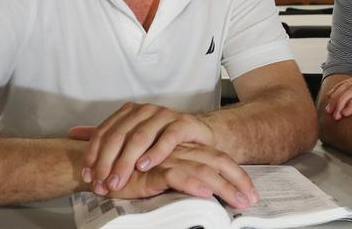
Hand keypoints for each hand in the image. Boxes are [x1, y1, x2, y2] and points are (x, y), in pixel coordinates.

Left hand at [69, 103, 215, 193]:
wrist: (197, 133)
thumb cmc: (161, 137)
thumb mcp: (132, 135)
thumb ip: (106, 135)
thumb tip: (72, 133)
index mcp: (130, 111)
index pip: (105, 132)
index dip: (94, 155)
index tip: (89, 176)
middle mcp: (145, 110)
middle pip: (120, 136)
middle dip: (108, 162)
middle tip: (103, 184)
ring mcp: (164, 114)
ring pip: (140, 137)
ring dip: (127, 161)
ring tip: (119, 180)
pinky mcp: (182, 123)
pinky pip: (167, 138)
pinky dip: (155, 152)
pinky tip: (145, 166)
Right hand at [110, 143, 258, 208]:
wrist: (100, 165)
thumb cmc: (132, 173)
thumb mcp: (163, 177)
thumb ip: (183, 180)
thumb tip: (208, 195)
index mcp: (186, 150)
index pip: (218, 159)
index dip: (237, 175)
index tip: (251, 193)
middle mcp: (181, 150)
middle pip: (217, 161)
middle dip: (238, 181)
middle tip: (251, 199)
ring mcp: (168, 157)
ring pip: (203, 168)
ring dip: (224, 186)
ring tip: (238, 201)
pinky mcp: (152, 168)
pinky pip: (176, 175)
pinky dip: (193, 184)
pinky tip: (205, 192)